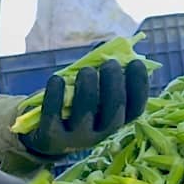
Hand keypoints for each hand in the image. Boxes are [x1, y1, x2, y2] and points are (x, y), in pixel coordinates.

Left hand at [22, 58, 147, 158]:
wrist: (44, 136)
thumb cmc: (72, 105)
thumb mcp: (90, 91)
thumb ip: (99, 70)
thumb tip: (104, 44)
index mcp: (113, 121)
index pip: (135, 109)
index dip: (139, 86)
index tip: (136, 63)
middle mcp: (98, 135)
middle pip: (114, 113)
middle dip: (114, 85)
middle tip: (110, 64)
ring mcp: (74, 138)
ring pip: (86, 115)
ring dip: (89, 88)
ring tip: (86, 70)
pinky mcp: (50, 137)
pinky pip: (53, 117)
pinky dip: (55, 96)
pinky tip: (57, 79)